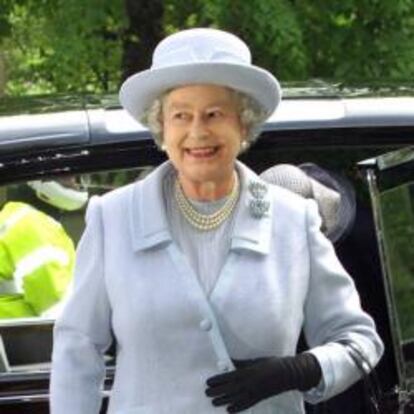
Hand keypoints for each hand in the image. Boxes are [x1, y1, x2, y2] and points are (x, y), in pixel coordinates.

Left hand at [205, 354, 321, 412]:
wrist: (288, 374)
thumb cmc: (271, 364)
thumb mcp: (255, 360)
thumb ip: (242, 363)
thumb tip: (230, 362)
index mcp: (248, 372)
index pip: (229, 377)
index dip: (218, 380)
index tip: (208, 382)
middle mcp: (250, 383)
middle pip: (230, 389)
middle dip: (217, 391)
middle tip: (206, 393)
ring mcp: (255, 392)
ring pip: (236, 398)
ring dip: (223, 400)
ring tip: (213, 402)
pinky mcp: (259, 398)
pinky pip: (246, 404)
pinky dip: (237, 408)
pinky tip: (229, 410)